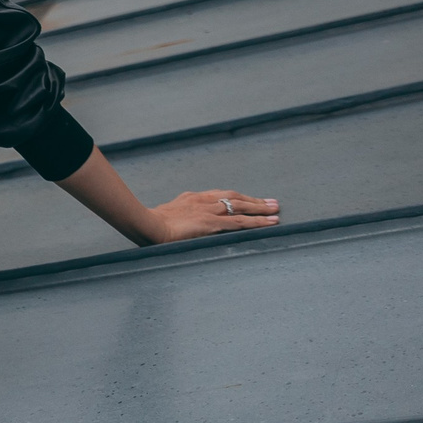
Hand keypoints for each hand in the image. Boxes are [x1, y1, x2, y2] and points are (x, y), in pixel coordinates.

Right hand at [142, 189, 279, 244]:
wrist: (146, 224)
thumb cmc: (150, 224)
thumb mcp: (165, 216)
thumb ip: (178, 218)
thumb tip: (181, 226)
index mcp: (191, 199)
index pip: (220, 195)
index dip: (237, 198)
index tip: (248, 200)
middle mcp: (203, 201)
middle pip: (234, 198)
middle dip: (253, 201)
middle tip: (271, 202)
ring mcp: (208, 211)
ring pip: (241, 208)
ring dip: (260, 209)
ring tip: (276, 210)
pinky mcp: (212, 223)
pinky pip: (240, 222)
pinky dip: (258, 222)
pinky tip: (270, 223)